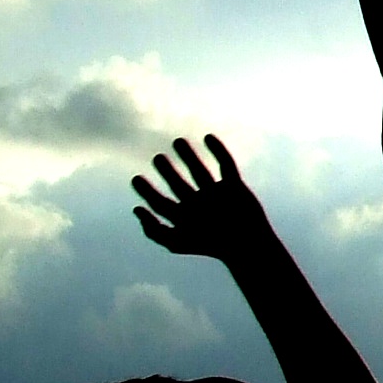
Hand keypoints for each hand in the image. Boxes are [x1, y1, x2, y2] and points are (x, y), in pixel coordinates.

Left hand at [131, 135, 272, 263]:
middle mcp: (199, 206)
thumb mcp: (177, 242)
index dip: (148, 192)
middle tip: (157, 158)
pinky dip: (219, 150)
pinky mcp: (235, 186)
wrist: (246, 244)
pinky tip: (208, 137)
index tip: (136, 178)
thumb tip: (136, 209)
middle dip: (167, 172)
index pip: (161, 204)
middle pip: (178, 185)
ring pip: (200, 172)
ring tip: (178, 141)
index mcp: (185, 219)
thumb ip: (155, 230)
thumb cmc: (211, 245)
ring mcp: (217, 195)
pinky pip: (226, 165)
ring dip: (189, 156)